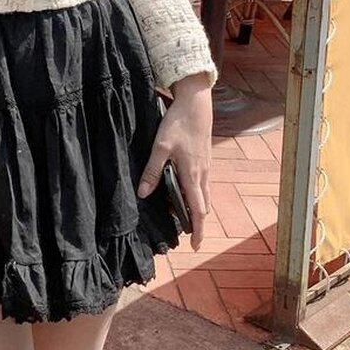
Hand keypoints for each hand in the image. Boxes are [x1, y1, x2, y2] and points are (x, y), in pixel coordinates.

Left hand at [137, 72, 212, 251]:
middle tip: (182, 233)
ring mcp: (206, 166)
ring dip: (194, 207)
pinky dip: (196, 193)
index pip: (197, 210)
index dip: (197, 230)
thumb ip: (152, 171)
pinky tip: (183, 189)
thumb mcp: (160, 146)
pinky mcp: (205, 158)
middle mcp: (203, 174)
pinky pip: (203, 183)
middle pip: (202, 206)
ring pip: (203, 194)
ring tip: (179, 213)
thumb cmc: (178, 123)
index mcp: (192, 175)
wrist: (196, 103)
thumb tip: (143, 194)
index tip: (195, 246)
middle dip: (194, 221)